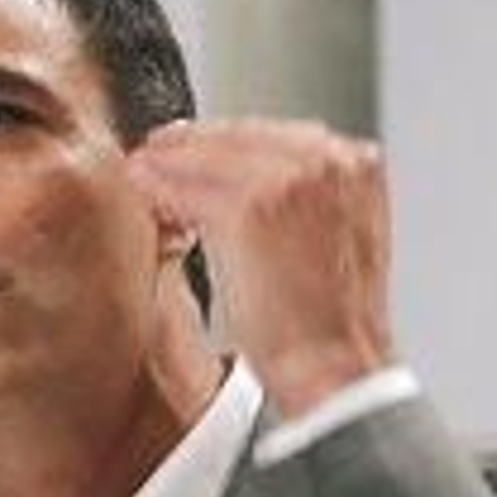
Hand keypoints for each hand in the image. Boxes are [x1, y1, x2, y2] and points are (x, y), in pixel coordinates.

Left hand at [127, 119, 396, 417]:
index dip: (218, 139)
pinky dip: (159, 192)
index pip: (271, 132)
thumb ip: (303, 194)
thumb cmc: (329, 317)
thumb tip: (243, 174)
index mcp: (356, 163)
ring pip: (205, 157)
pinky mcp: (248, 211)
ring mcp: (289, 182)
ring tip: (140, 177)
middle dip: (187, 147)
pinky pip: (186, 190)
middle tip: (151, 154)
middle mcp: (328, 162)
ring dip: (166, 166)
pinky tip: (144, 197)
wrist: (334, 364)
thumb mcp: (336, 234)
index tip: (184, 142)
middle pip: (236, 135)